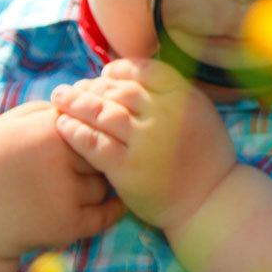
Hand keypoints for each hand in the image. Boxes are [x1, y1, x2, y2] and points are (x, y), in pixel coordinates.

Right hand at [0, 100, 124, 266]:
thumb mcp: (2, 127)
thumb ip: (40, 111)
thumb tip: (78, 102)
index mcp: (44, 130)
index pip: (91, 119)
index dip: (89, 128)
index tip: (84, 137)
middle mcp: (58, 159)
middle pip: (101, 150)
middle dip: (94, 157)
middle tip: (82, 164)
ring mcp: (65, 193)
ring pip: (103, 182)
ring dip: (94, 185)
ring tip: (72, 188)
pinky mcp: (69, 225)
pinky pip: (106, 214)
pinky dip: (110, 210)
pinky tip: (110, 204)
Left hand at [51, 59, 237, 234]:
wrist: (210, 202)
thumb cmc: (203, 158)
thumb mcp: (200, 113)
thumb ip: (172, 94)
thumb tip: (133, 76)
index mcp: (185, 98)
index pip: (144, 71)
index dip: (120, 70)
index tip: (105, 74)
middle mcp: (166, 116)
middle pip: (119, 90)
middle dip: (93, 86)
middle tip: (73, 88)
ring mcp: (146, 142)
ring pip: (103, 113)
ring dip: (77, 104)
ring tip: (60, 100)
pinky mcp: (128, 169)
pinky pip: (94, 144)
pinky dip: (75, 132)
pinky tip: (63, 127)